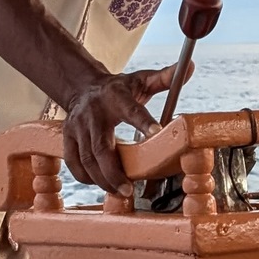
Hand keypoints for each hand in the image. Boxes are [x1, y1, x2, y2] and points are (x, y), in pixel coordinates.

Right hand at [62, 66, 177, 192]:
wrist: (82, 86)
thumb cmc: (119, 88)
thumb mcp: (142, 79)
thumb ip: (166, 78)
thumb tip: (191, 67)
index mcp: (116, 97)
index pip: (131, 109)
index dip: (143, 121)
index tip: (157, 132)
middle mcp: (94, 112)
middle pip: (102, 147)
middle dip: (114, 172)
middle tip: (129, 189)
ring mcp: (77, 126)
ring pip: (87, 159)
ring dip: (102, 179)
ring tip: (119, 191)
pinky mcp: (67, 137)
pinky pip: (74, 163)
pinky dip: (86, 178)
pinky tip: (101, 184)